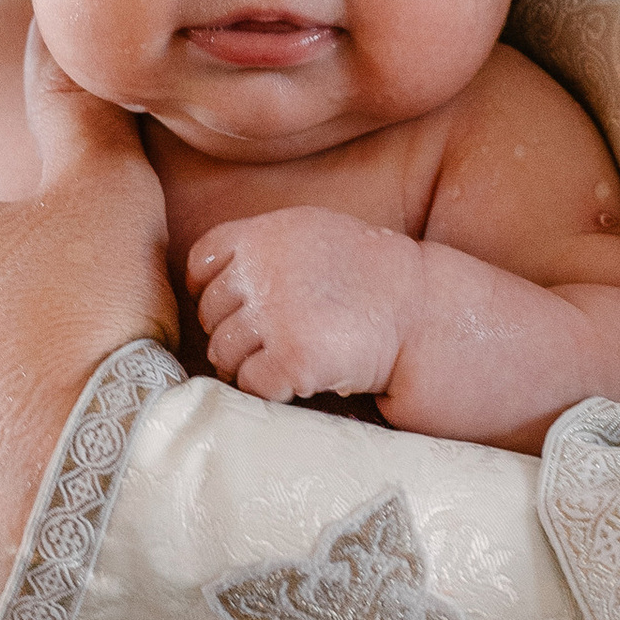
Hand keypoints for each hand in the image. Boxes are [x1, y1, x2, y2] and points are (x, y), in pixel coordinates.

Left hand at [188, 206, 415, 408]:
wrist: (418, 309)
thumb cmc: (367, 274)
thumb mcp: (312, 231)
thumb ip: (262, 246)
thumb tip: (207, 281)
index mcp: (263, 234)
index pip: (201, 263)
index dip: (209, 290)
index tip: (235, 307)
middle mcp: (263, 271)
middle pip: (210, 314)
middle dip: (230, 333)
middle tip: (264, 344)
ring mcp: (276, 316)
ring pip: (223, 352)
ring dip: (244, 365)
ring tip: (279, 362)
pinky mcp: (293, 358)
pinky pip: (250, 383)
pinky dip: (266, 388)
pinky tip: (293, 379)